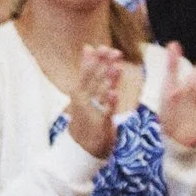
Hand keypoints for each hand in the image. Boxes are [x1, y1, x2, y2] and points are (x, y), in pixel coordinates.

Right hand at [65, 44, 128, 159]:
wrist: (79, 148)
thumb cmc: (84, 118)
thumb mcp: (84, 96)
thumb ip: (89, 73)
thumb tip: (88, 49)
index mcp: (79, 92)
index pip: (86, 72)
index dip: (94, 60)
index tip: (102, 47)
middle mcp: (83, 100)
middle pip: (93, 79)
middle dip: (104, 65)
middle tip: (114, 52)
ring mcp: (90, 111)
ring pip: (100, 93)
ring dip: (108, 80)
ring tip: (116, 67)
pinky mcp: (99, 123)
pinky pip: (105, 111)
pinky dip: (109, 102)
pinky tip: (114, 93)